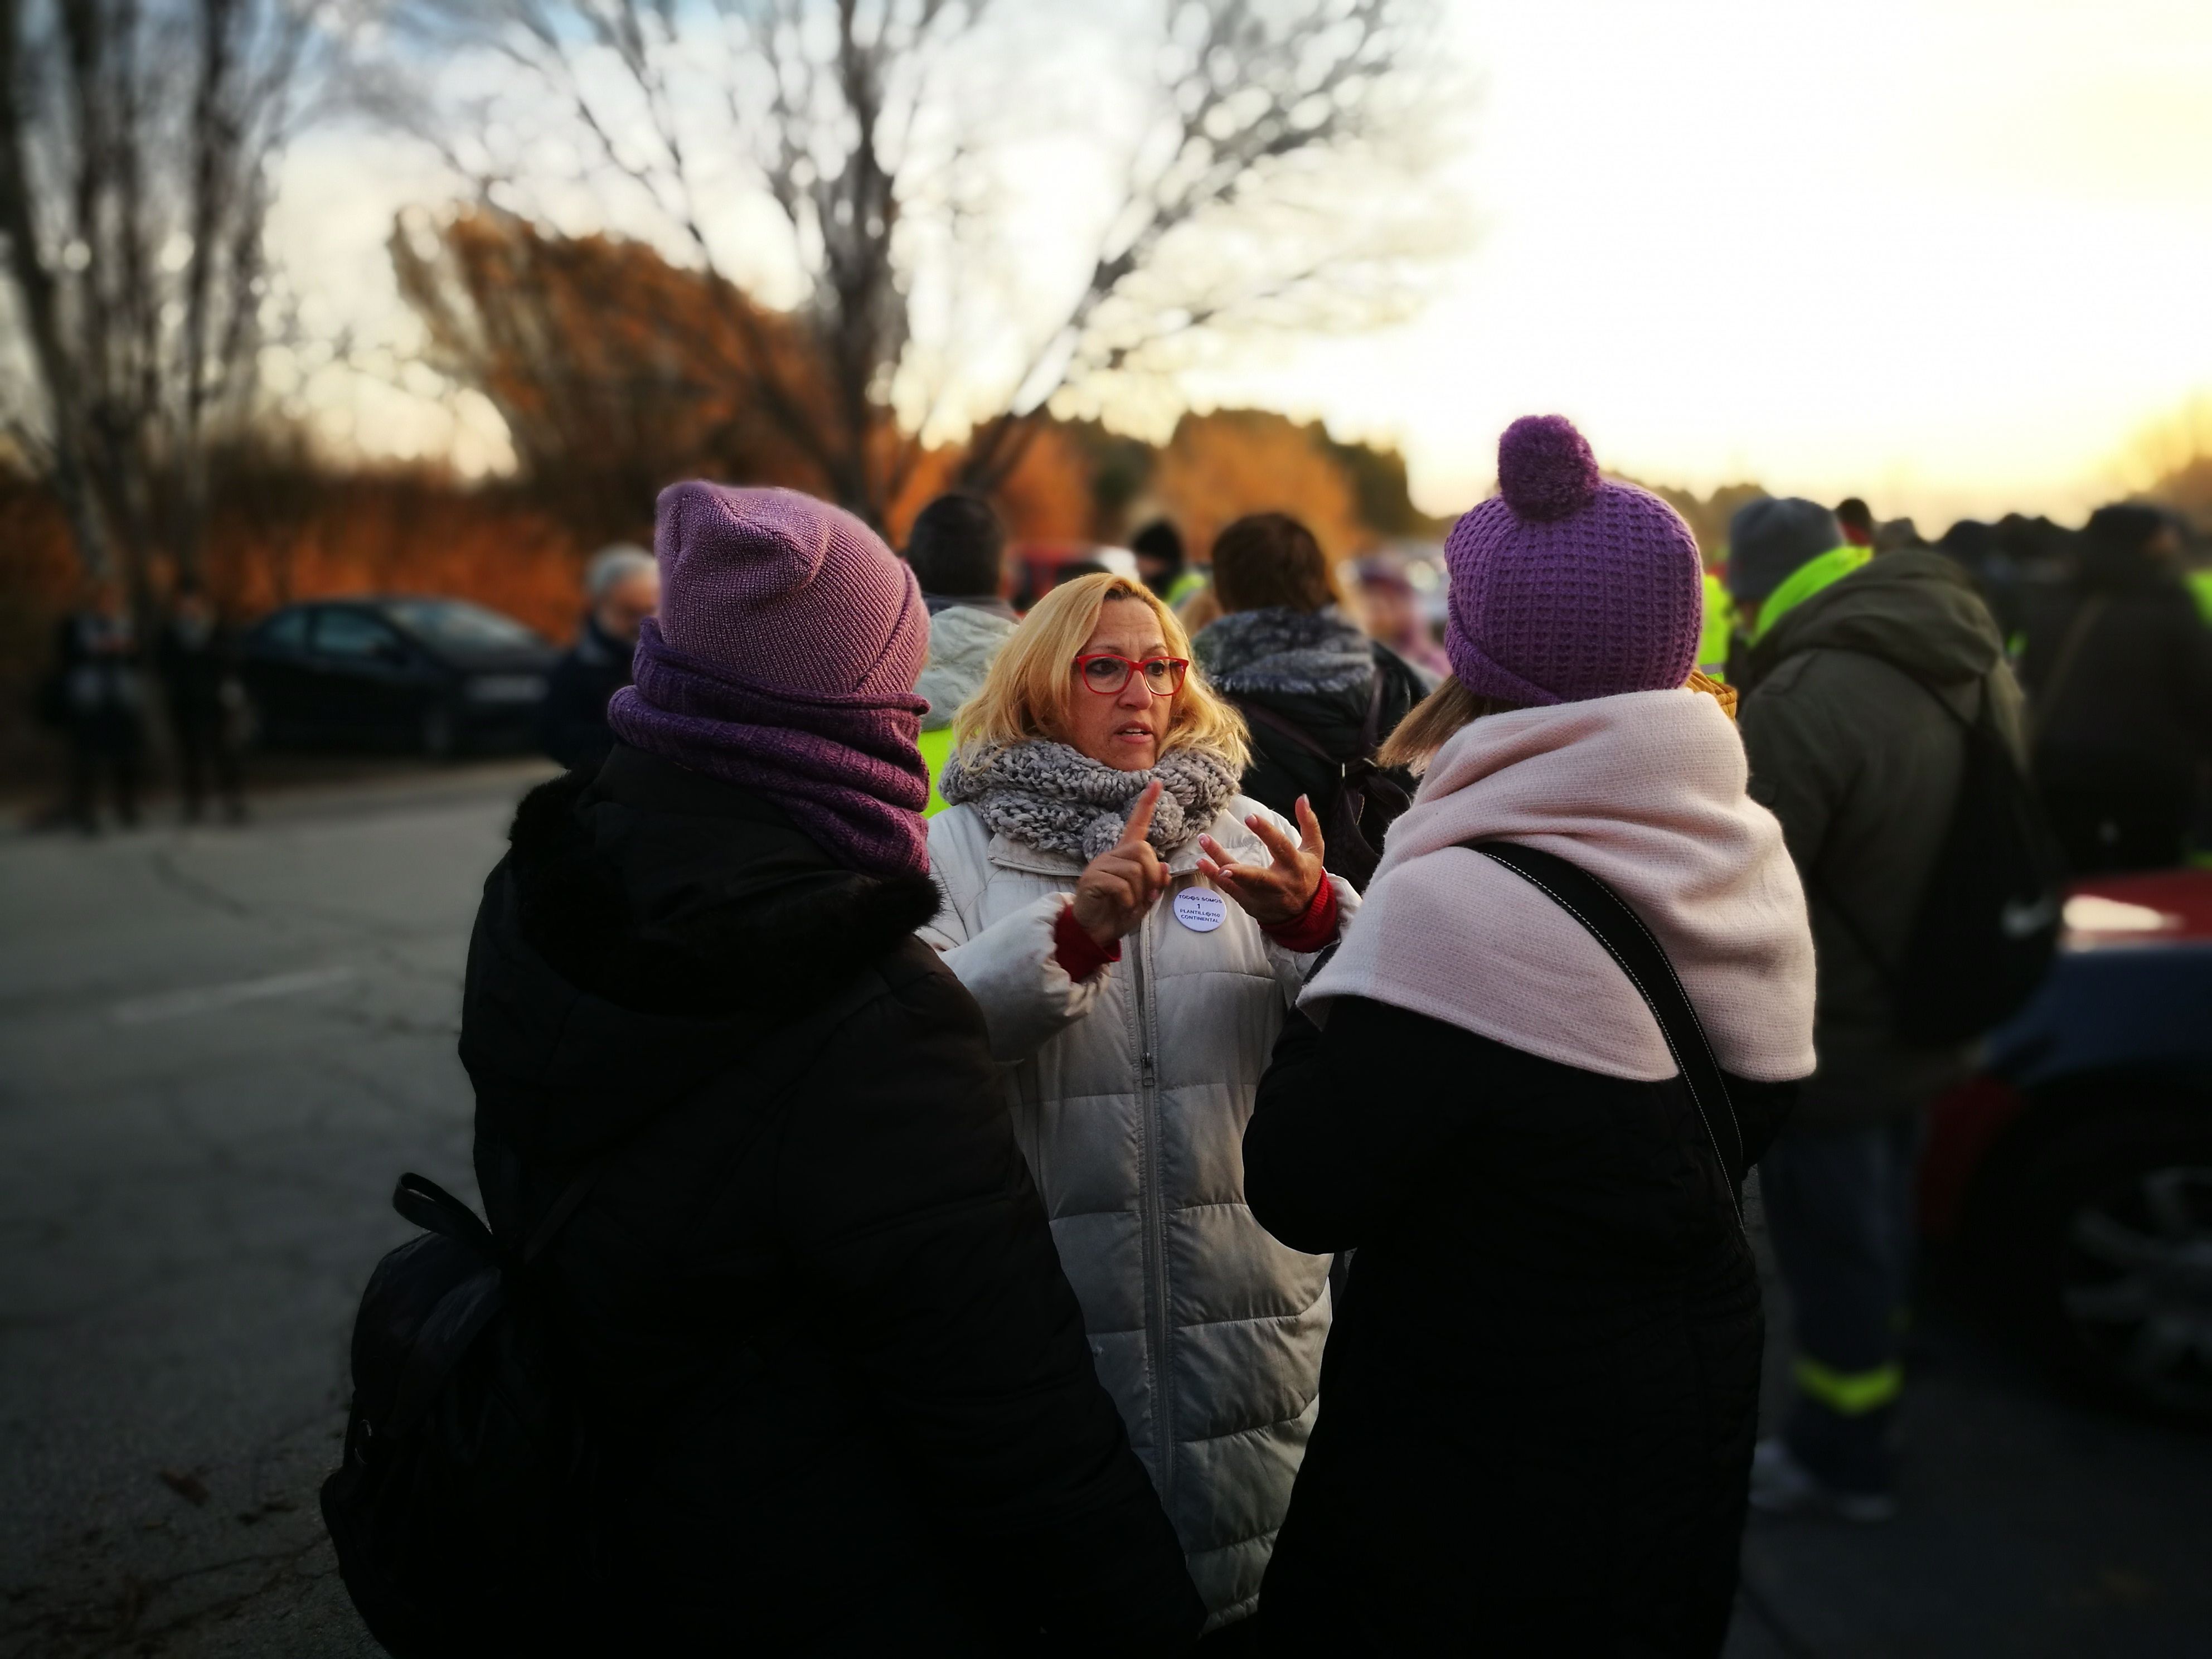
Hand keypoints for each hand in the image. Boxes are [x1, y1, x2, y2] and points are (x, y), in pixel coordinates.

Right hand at [1071, 781, 1169, 946]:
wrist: (1092, 932)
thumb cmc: (1117, 913)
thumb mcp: (1144, 900)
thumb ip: (1156, 884)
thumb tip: (1165, 867)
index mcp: (1124, 856)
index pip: (1136, 824)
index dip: (1146, 805)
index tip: (1157, 783)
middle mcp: (1111, 855)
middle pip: (1143, 850)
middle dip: (1152, 875)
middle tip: (1146, 894)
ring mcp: (1100, 865)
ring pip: (1134, 869)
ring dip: (1140, 892)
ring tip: (1130, 903)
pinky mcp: (1091, 879)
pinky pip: (1121, 885)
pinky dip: (1128, 900)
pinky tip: (1121, 906)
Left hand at [1198, 796, 1324, 927]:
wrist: (1304, 912)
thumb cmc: (1307, 874)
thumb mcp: (1315, 849)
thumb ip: (1309, 823)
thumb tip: (1302, 797)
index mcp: (1296, 866)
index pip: (1281, 848)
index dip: (1266, 833)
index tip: (1250, 817)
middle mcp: (1279, 884)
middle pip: (1258, 877)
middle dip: (1240, 870)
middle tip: (1220, 855)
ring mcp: (1262, 896)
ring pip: (1239, 883)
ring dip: (1219, 867)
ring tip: (1203, 852)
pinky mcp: (1249, 903)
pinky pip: (1230, 889)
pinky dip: (1214, 876)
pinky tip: (1202, 863)